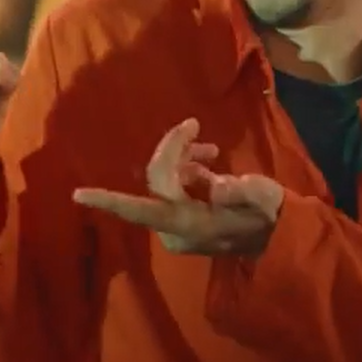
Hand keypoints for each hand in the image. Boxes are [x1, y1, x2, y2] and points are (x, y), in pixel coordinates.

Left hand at [73, 118, 282, 255]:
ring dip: (183, 157)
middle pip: (158, 180)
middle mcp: (176, 227)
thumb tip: (210, 183)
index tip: (78, 195)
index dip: (109, 201)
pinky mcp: (184, 218)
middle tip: (193, 125)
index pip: (142, 211)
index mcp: (188, 225)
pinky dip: (188, 169)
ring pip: (165, 180)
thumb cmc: (272, 218)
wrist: (282, 237)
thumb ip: (238, 190)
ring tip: (210, 148)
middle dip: (172, 149)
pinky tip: (208, 162)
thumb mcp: (262, 199)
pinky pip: (174, 186)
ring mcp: (178, 224)